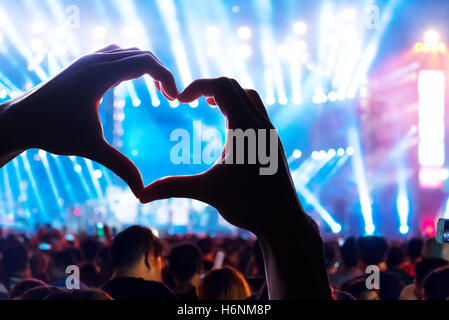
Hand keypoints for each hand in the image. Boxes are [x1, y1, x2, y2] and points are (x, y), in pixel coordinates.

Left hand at [0, 45, 177, 196]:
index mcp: (100, 74)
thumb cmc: (52, 131)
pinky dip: (133, 64)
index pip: (145, 62)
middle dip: (162, 73)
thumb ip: (121, 167)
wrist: (21, 119)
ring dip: (148, 67)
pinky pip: (117, 54)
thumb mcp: (91, 148)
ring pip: (130, 51)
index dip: (167, 78)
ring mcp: (88, 59)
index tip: (176, 100)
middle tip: (171, 98)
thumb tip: (142, 193)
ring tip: (158, 91)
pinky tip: (134, 82)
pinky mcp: (84, 63)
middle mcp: (95, 60)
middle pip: (142, 54)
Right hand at [140, 77, 303, 233]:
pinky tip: (229, 128)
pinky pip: (256, 110)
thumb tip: (140, 195)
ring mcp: (269, 131)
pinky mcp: (273, 141)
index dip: (196, 86)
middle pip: (233, 85)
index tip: (178, 100)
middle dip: (208, 87)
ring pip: (248, 95)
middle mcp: (260, 123)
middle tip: (188, 99)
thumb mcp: (207, 191)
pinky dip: (239, 106)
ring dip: (227, 95)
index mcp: (244, 126)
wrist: (283, 220)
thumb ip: (173, 187)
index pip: (220, 86)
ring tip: (209, 106)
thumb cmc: (248, 205)